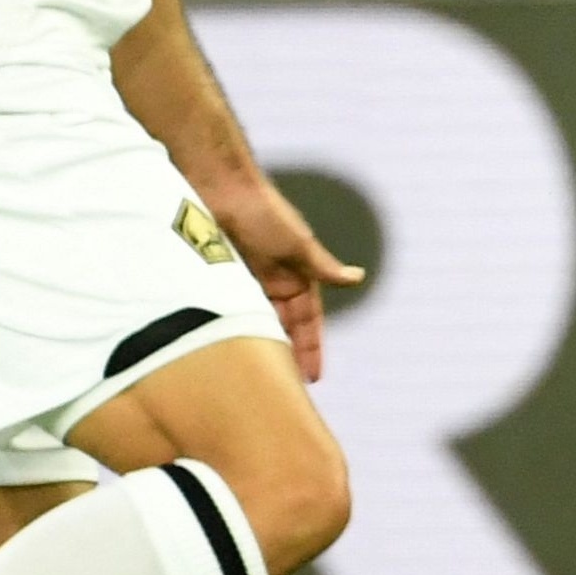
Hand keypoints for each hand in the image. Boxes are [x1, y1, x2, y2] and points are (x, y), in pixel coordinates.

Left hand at [206, 179, 363, 383]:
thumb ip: (323, 266)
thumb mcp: (296, 243)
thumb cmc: (261, 211)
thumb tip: (358, 278)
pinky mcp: (218, 277)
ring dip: (257, 345)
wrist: (217, 186)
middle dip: (286, 354)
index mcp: (296, 276)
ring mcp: (245, 280)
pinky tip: (224, 351)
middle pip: (282, 327)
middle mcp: (273, 281)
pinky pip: (227, 311)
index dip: (311, 347)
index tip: (313, 377)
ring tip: (258, 377)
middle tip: (285, 388)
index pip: (308, 321)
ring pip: (255, 322)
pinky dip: (229, 329)